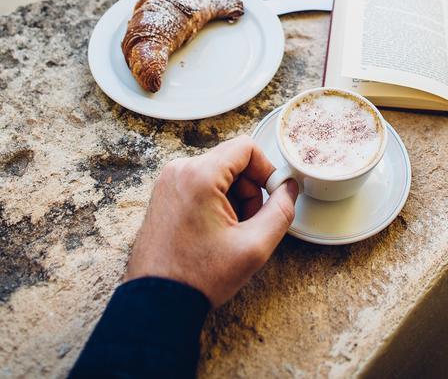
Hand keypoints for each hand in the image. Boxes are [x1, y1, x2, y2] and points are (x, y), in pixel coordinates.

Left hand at [125, 136, 297, 306]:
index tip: (273, 194)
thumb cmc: (198, 277)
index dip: (267, 169)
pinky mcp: (164, 193)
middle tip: (250, 224)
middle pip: (232, 161)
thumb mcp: (253, 247)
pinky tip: (214, 232)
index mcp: (199, 175)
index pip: (246, 147)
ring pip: (218, 173)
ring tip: (230, 233)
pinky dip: (215, 202)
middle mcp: (179, 170)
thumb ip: (281, 211)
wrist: (156, 302)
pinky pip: (200, 183)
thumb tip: (289, 188)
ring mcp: (168, 181)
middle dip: (249, 190)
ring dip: (233, 198)